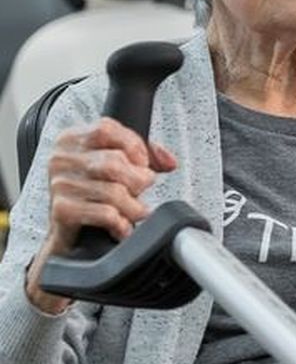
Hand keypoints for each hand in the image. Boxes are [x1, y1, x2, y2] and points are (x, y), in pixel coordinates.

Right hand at [25, 118, 176, 313]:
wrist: (69, 235)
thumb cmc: (94, 192)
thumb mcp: (116, 163)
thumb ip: (145, 153)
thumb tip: (169, 162)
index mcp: (71, 140)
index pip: (106, 128)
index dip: (133, 144)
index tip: (143, 162)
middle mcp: (61, 160)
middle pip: (114, 162)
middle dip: (138, 179)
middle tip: (142, 188)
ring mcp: (59, 185)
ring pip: (113, 190)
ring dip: (134, 205)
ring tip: (137, 210)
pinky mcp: (62, 211)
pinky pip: (105, 213)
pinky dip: (122, 222)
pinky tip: (122, 226)